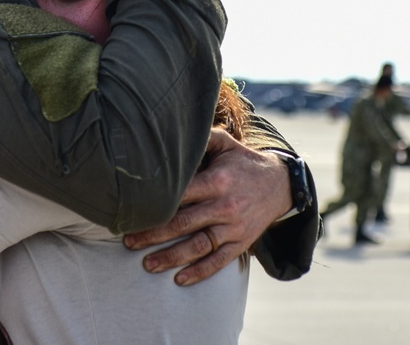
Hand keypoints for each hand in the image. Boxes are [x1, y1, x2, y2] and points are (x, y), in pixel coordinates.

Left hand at [123, 128, 290, 285]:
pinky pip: (219, 261)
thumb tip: (170, 130)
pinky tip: (180, 280)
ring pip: (198, 246)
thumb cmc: (242, 162)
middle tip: (128, 241)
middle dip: (153, 235)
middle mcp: (225, 206)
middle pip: (183, 223)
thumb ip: (201, 138)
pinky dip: (199, 272)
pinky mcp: (241, 243)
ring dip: (171, 257)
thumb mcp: (225, 144)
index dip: (157, 204)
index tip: (133, 211)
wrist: (281, 185)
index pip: (181, 195)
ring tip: (147, 265)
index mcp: (217, 181)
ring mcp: (233, 228)